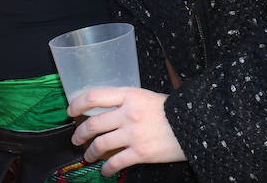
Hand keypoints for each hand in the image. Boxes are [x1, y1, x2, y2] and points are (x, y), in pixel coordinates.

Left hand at [69, 87, 185, 174]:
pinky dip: (107, 168)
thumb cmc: (172, 110)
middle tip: (76, 139)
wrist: (195, 124)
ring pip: (100, 144)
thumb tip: (106, 109)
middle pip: (93, 123)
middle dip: (80, 133)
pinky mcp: (141, 152)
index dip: (77, 104)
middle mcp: (128, 113)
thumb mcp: (146, 96)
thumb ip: (126, 101)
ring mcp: (133, 134)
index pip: (93, 96)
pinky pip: (116, 162)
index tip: (71, 112)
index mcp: (128, 95)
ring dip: (90, 151)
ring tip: (88, 155)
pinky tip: (105, 170)